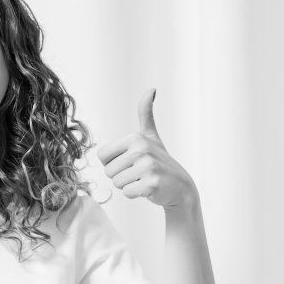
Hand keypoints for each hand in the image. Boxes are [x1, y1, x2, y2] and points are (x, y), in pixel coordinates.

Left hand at [94, 89, 196, 209]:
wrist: (180, 186)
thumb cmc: (160, 161)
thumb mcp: (151, 136)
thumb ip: (146, 113)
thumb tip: (151, 89)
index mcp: (135, 138)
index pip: (103, 156)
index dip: (113, 163)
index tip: (130, 162)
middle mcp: (141, 150)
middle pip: (109, 171)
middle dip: (122, 176)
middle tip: (139, 173)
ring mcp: (147, 167)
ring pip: (117, 183)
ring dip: (129, 185)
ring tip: (144, 179)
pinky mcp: (151, 184)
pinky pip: (128, 193)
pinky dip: (136, 194)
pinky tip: (149, 189)